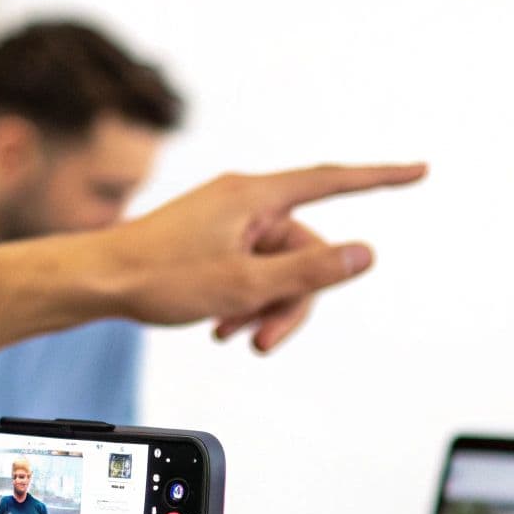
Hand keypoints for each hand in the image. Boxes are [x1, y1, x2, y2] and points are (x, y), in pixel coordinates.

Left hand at [100, 163, 427, 351]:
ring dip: (265, 307)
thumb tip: (364, 255)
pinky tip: (221, 327)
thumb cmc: (159, 277)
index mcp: (256, 197)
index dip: (380, 179)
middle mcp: (245, 201)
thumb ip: (310, 272)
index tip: (418, 172)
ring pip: (277, 268)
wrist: (96, 282)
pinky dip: (246, 300)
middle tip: (264, 342)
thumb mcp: (245, 285)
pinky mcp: (213, 239)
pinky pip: (252, 270)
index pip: (333, 182)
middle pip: (305, 250)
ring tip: (232, 334)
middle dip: (293, 300)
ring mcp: (228, 221)